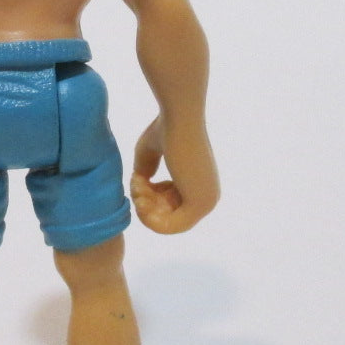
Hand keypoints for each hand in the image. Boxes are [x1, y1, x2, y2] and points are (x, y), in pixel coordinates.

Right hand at [129, 117, 218, 233]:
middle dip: (144, 203)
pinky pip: (168, 227)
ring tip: (138, 184)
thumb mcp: (150, 154)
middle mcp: (208, 197)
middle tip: (135, 181)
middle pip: (167, 217)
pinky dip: (148, 216)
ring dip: (144, 208)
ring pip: (166, 224)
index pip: (170, 208)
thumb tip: (140, 185)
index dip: (148, 198)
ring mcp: (207, 202)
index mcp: (201, 185)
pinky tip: (141, 195)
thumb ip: (147, 172)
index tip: (137, 178)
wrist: (180, 117)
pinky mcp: (200, 204)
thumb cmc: (166, 129)